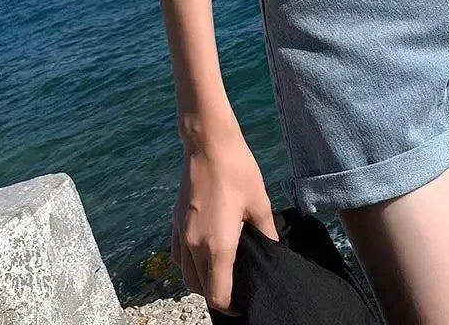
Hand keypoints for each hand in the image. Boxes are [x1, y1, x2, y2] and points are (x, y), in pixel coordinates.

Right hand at [171, 132, 277, 314]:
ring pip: (186, 274)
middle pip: (200, 288)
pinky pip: (177, 256)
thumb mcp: (260, 202)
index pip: (218, 294)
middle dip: (217, 294)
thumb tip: (273, 248)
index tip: (243, 302)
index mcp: (217, 245)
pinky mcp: (175, 222)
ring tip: (221, 273)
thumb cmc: (237, 170)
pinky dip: (188, 263)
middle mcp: (194, 245)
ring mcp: (181, 234)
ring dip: (201, 281)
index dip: (231, 306)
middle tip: (236, 287)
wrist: (208, 144)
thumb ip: (266, 232)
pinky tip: (203, 253)